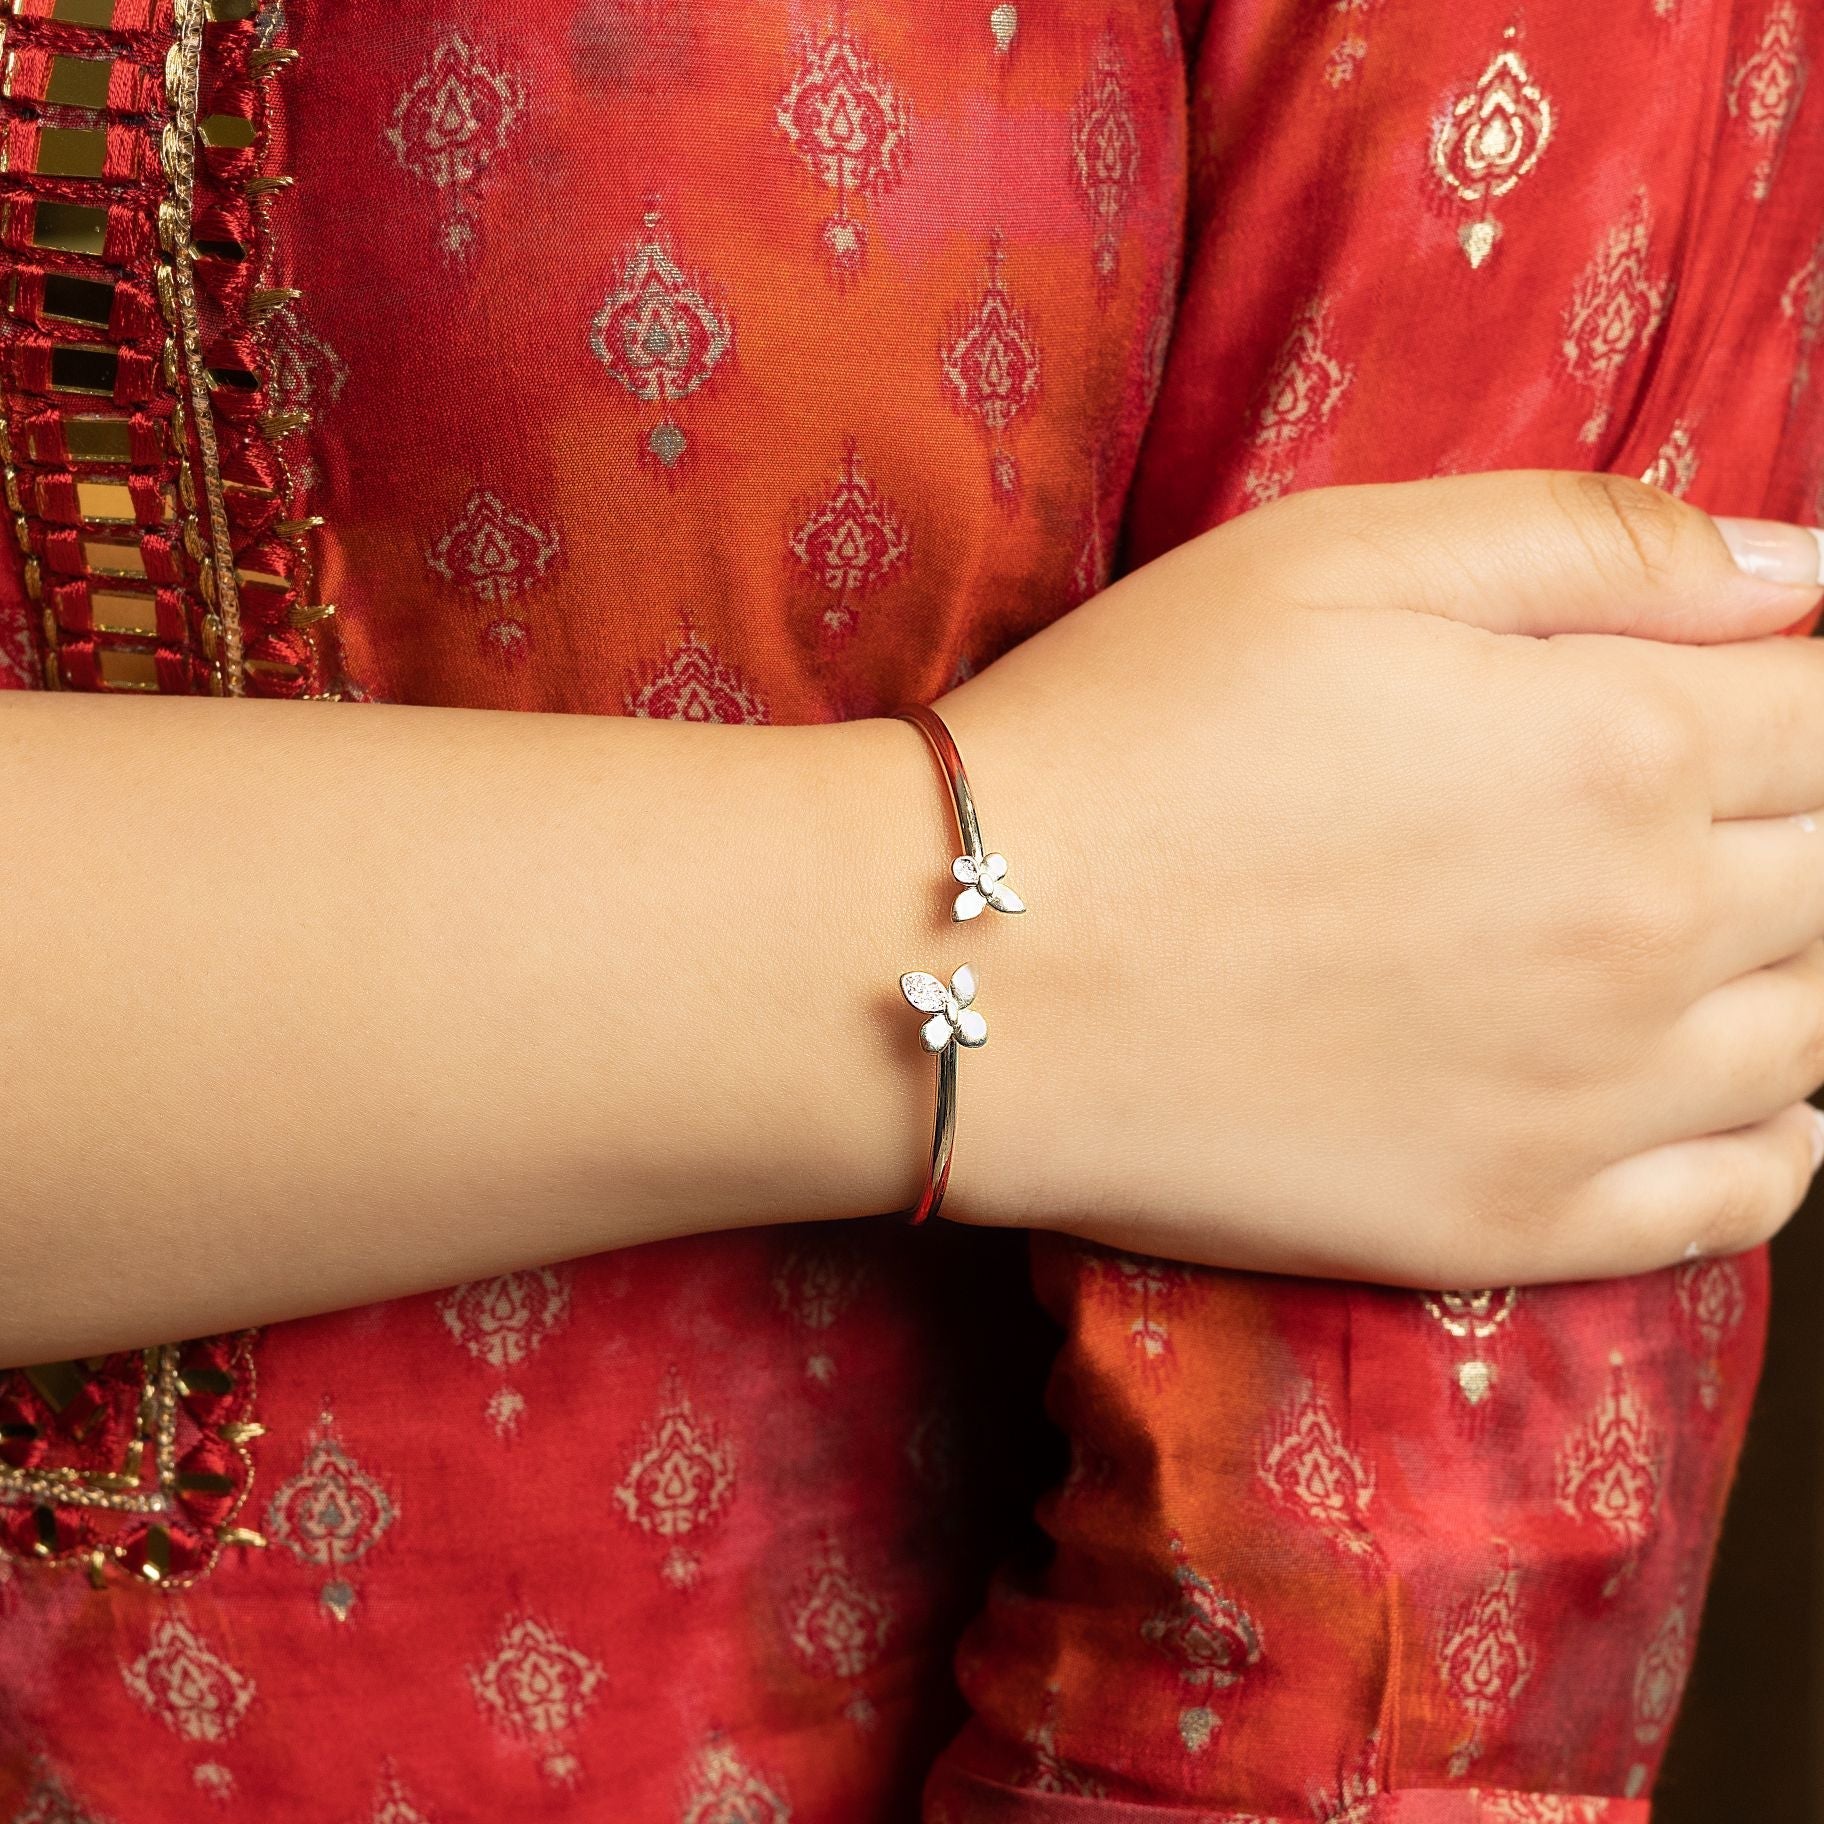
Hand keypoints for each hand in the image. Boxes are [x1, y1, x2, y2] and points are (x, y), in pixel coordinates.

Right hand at [925, 471, 1823, 1283]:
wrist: (966, 965)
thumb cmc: (1126, 733)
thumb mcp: (1333, 560)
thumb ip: (1590, 544)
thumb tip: (1809, 570)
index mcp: (1624, 746)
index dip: (1808, 694)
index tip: (1753, 696)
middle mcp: (1652, 931)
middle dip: (1799, 821)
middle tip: (1686, 809)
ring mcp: (1593, 1099)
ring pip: (1818, 1032)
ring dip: (1795, 969)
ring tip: (1699, 933)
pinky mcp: (1515, 1223)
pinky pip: (1743, 1198)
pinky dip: (1778, 1138)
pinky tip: (1730, 1088)